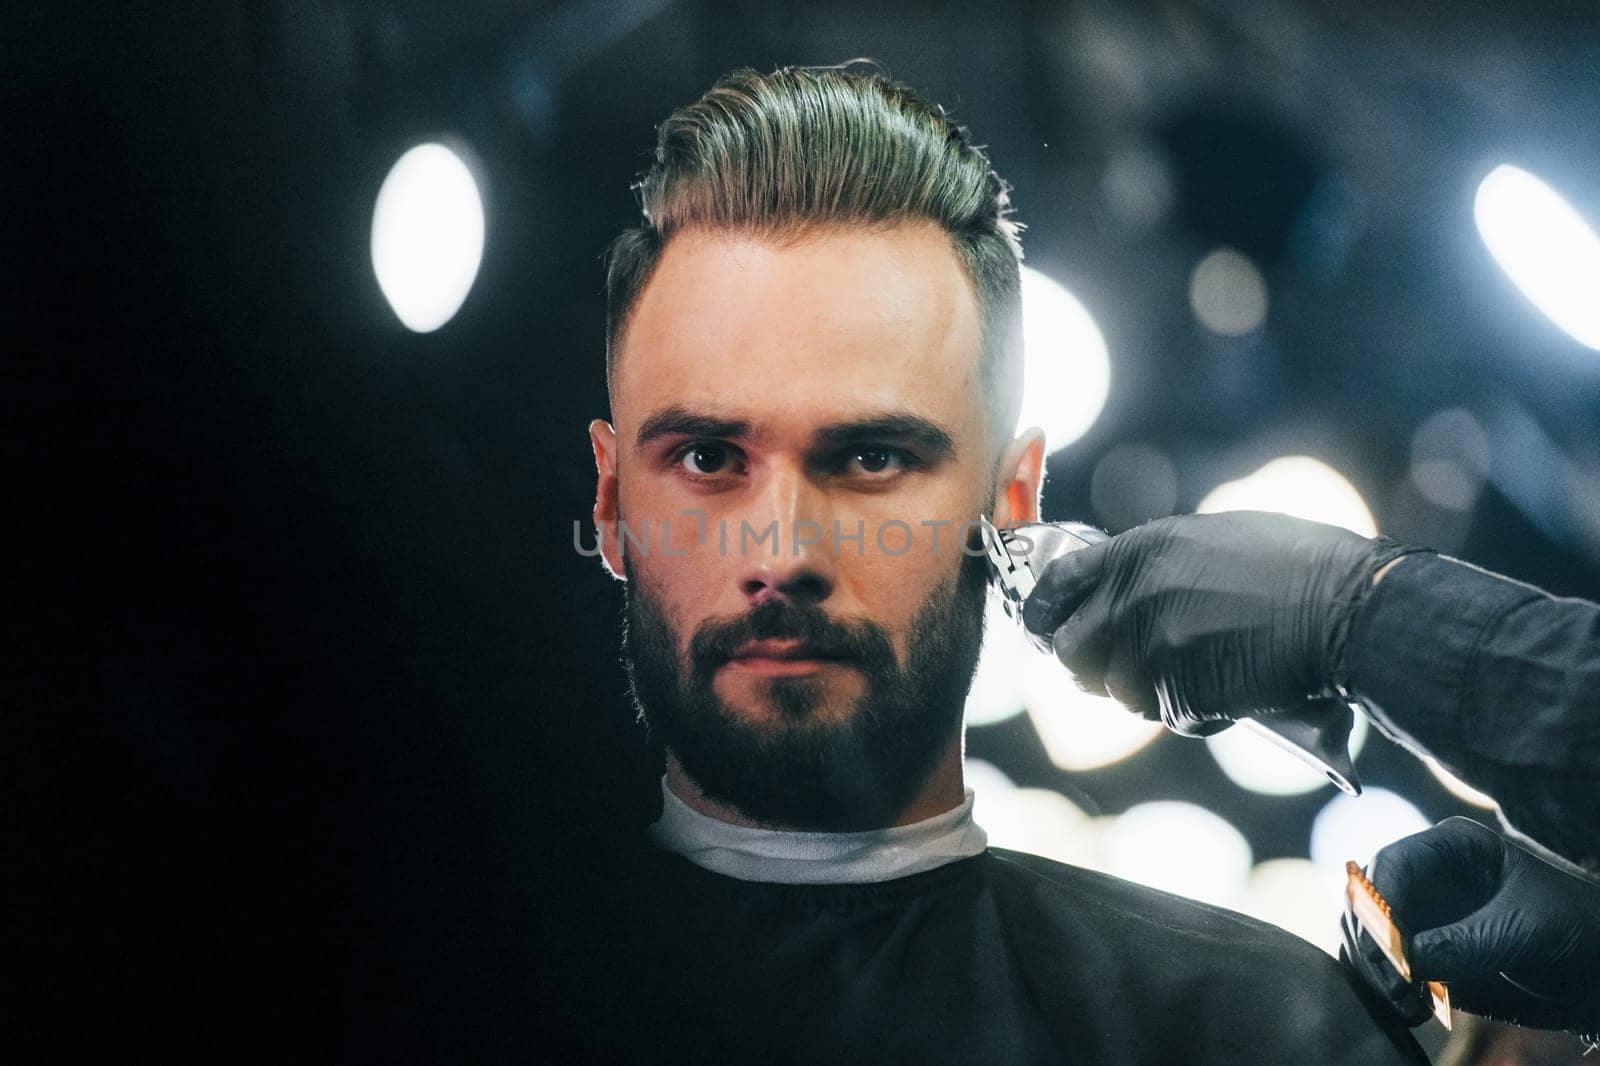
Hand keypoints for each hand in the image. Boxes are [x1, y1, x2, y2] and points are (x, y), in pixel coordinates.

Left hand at [1020, 511, 1417, 735]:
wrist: (1349, 609)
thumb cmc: (1301, 566)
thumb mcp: (1213, 539)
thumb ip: (1159, 565)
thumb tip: (1131, 587)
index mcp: (1138, 551)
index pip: (1057, 585)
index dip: (1044, 614)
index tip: (1045, 630)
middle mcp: (1131, 597)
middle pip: (1070, 653)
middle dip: (1092, 668)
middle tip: (1126, 671)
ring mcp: (1151, 648)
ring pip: (1120, 693)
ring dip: (1154, 694)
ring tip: (1206, 674)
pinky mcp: (1178, 693)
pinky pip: (1170, 716)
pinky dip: (1197, 715)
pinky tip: (1234, 691)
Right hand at [1346, 817, 1599, 1031]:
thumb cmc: (1575, 929)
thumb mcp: (1522, 930)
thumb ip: (1464, 942)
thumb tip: (1406, 960)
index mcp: (1452, 849)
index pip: (1392, 863)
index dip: (1379, 901)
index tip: (1384, 944)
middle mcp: (1428, 878)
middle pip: (1369, 900)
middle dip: (1372, 940)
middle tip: (1391, 981)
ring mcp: (1425, 916)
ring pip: (1370, 936)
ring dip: (1376, 970)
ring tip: (1406, 1003)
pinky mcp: (1427, 955)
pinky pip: (1389, 968)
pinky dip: (1390, 989)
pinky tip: (1413, 1009)